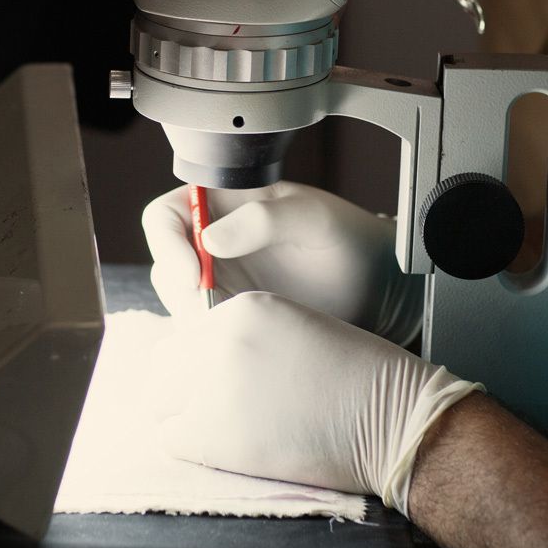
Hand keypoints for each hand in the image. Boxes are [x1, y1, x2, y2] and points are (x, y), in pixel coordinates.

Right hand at [141, 181, 420, 342]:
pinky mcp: (233, 318)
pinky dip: (213, 340)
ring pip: (181, 304)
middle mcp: (214, 242)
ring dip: (198, 320)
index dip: (168, 245)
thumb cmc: (353, 240)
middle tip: (216, 314)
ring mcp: (222, 283)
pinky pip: (204, 332)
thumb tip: (210, 237)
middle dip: (182, 293)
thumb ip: (264, 219)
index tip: (191, 276)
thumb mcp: (315, 219)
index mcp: (224, 204)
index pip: (165, 217)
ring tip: (239, 328)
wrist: (382, 288)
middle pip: (167, 266)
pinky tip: (244, 343)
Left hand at [150, 291, 479, 511]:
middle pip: (162, 363)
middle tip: (209, 408)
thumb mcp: (294, 328)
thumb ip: (242, 335)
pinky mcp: (214, 435)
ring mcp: (214, 387)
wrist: (394, 420)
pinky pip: (170, 438)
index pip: (185, 331)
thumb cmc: (356, 378)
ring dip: (179, 414)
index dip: (195, 359)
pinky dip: (189, 445)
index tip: (215, 380)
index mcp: (242, 308)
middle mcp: (221, 340)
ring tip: (220, 428)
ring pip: (158, 400)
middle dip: (177, 385)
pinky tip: (226, 446)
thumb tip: (195, 361)